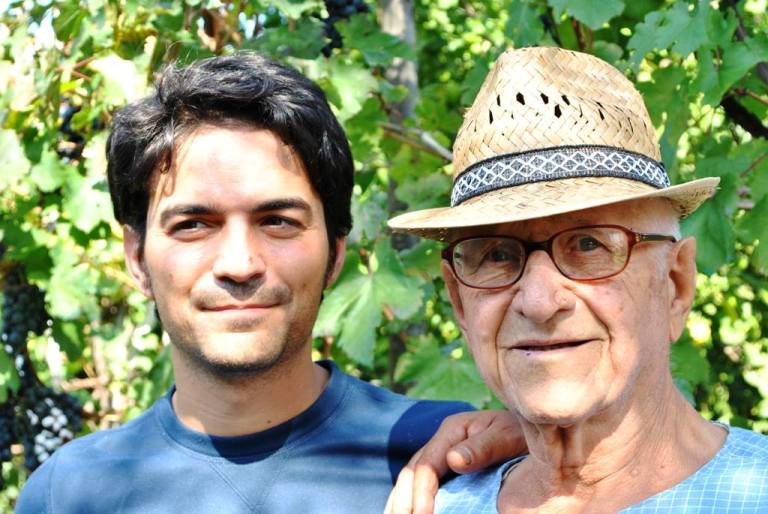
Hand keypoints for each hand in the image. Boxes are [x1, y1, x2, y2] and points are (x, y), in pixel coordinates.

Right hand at [384, 409, 524, 513]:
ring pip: (410, 478)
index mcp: (452, 430)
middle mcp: (441, 442)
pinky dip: (410, 499)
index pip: (427, 464)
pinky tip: (405, 512)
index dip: (421, 492)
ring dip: (400, 501)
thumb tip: (453, 460)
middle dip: (403, 500)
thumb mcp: (507, 437)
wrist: (533, 433)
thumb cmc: (522, 434)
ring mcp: (441, 454)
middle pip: (411, 471)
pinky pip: (421, 484)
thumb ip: (483, 448)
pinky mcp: (445, 468)